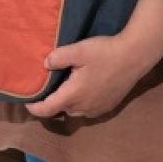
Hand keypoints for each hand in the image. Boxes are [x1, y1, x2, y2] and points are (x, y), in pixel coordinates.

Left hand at [24, 33, 152, 119]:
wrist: (135, 57)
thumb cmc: (105, 53)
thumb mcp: (79, 50)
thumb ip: (58, 57)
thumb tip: (45, 65)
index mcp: (72, 96)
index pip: (47, 109)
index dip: (34, 108)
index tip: (27, 102)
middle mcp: (83, 108)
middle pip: (61, 110)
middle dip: (52, 103)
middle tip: (48, 88)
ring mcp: (97, 109)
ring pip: (75, 111)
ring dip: (68, 103)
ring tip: (66, 87)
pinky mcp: (108, 107)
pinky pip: (88, 110)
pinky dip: (81, 103)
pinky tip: (85, 89)